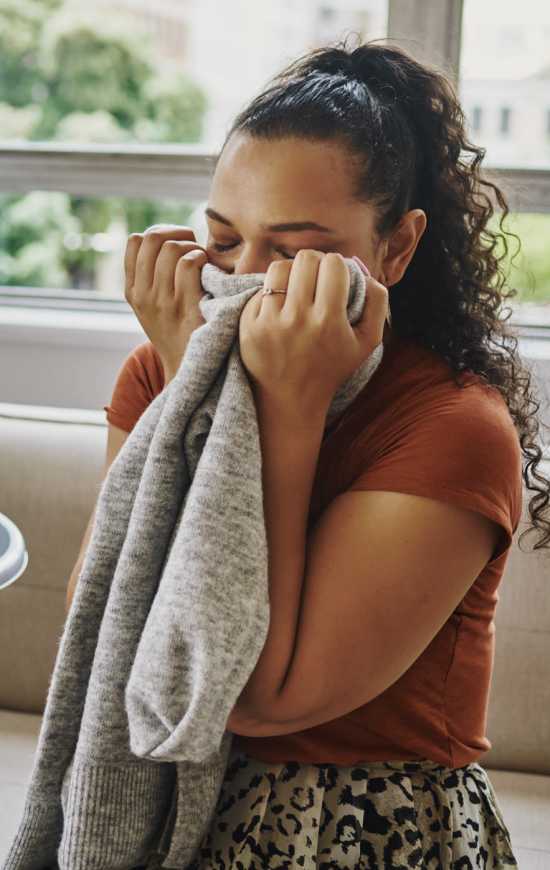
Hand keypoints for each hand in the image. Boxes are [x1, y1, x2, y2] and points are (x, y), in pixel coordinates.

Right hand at [124, 224, 208, 375]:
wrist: (186, 367)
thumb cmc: (176, 331)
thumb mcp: (151, 307)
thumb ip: (150, 277)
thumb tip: (165, 239)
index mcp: (133, 291)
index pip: (135, 242)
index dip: (158, 233)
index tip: (175, 242)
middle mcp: (144, 295)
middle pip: (153, 238)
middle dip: (176, 233)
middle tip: (192, 245)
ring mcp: (164, 302)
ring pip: (172, 249)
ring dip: (192, 246)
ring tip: (201, 259)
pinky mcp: (186, 308)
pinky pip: (188, 265)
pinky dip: (201, 258)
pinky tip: (207, 269)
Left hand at [239, 249, 388, 411]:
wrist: (290, 401)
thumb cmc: (331, 368)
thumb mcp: (367, 343)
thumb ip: (377, 304)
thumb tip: (365, 272)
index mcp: (330, 321)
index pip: (333, 264)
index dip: (337, 265)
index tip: (335, 277)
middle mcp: (298, 319)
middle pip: (306, 259)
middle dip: (314, 263)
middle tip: (315, 277)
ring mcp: (270, 322)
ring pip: (279, 267)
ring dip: (291, 272)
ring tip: (296, 286)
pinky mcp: (249, 325)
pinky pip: (261, 289)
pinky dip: (272, 293)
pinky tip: (280, 308)